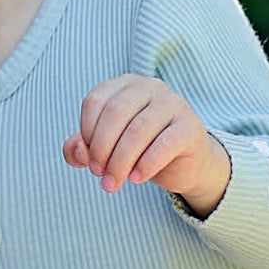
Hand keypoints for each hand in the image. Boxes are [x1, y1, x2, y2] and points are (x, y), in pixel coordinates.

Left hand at [64, 74, 229, 213]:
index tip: (88, 159)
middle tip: (99, 175)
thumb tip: (78, 152)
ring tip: (113, 183)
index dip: (86, 133)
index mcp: (125, 85)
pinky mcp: (190, 126)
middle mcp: (150, 86)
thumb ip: (80, 149)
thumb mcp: (104, 149)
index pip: (95, 101)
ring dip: (120, 161)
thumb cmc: (139, 151)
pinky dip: (146, 164)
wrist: (182, 165)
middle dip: (102, 149)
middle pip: (115, 113)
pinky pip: (164, 143)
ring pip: (138, 129)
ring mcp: (173, 103)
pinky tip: (137, 178)